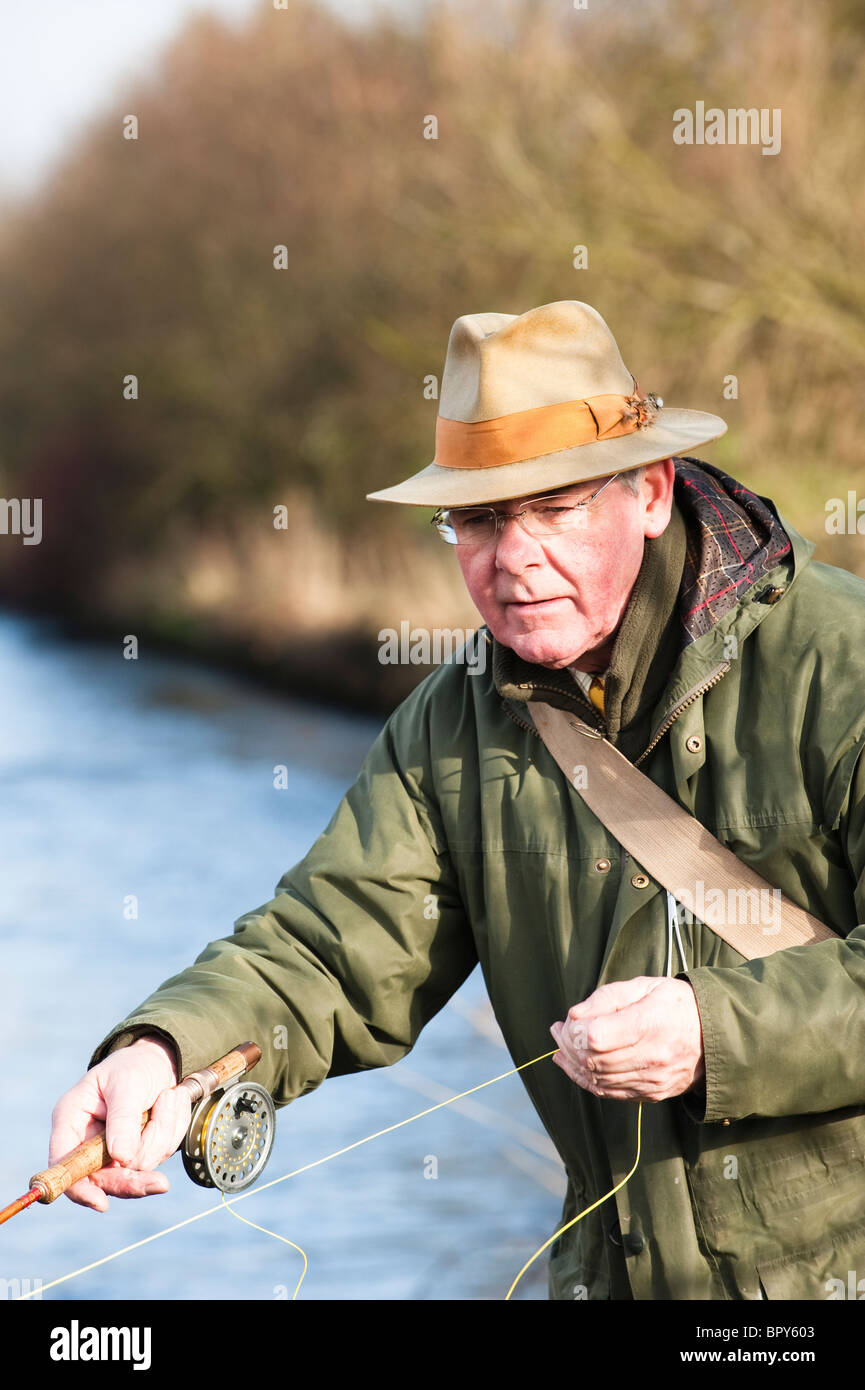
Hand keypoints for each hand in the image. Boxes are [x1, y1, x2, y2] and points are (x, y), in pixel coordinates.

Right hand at [49, 1036, 190, 1209]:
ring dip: (162, 1133)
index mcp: (71, 1120)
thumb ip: (122, 1118)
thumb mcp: (126, 1082)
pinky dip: (173, 1129)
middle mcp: (88, 1140)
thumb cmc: (134, 1066)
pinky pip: (161, 1154)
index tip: (100, 1202)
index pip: (63, 1164)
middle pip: (104, 1179)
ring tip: (166, 1096)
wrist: (160, 1061)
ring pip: (140, 1166)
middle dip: (134, 1178)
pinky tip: (169, 1102)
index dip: (77, 1188)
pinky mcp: (139, 1151)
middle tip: (161, 1183)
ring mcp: (115, 1150)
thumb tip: (122, 1159)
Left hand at [550, 976, 704, 1101]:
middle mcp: (652, 1057)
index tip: (569, 1021)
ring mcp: (653, 1080)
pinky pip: (610, 1093)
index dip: (575, 1031)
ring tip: (562, 1046)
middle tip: (559, 1031)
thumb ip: (606, 997)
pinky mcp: (652, 1094)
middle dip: (568, 1046)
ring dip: (573, 1064)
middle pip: (593, 1060)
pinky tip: (575, 1065)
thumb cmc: (675, 1003)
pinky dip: (587, 1080)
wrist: (714, 1035)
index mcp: (650, 1024)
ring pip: (598, 1080)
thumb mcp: (644, 986)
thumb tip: (574, 1016)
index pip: (597, 1037)